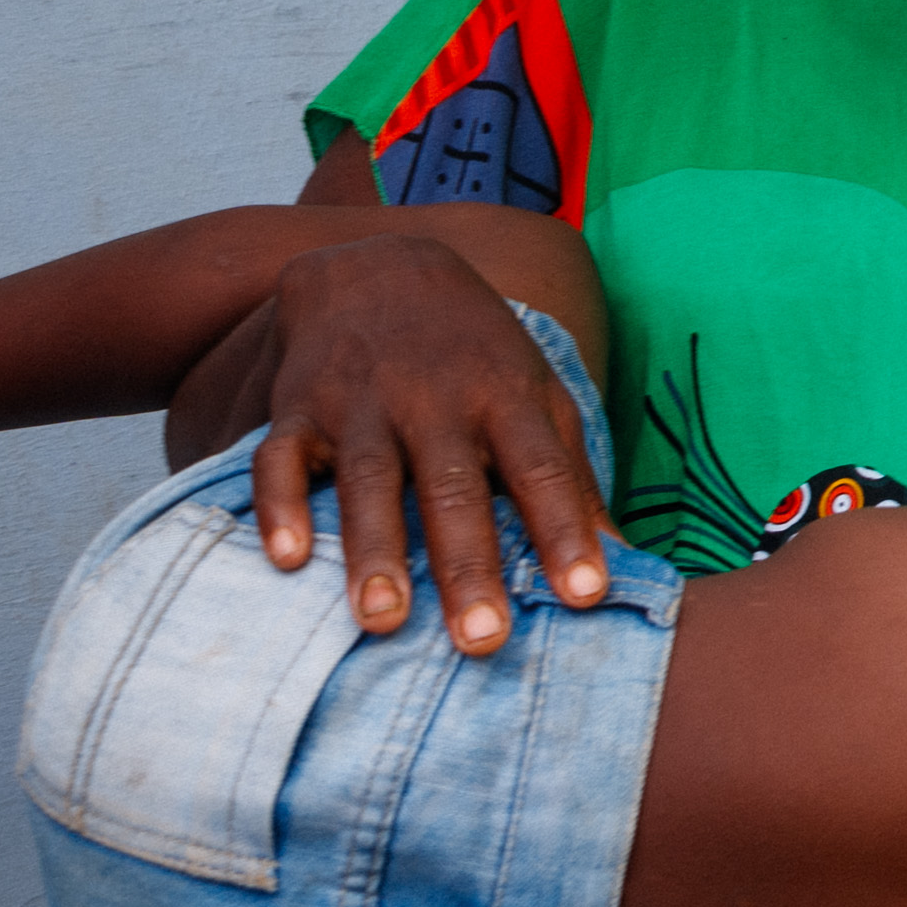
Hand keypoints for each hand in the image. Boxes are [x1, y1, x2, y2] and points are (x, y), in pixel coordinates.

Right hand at [253, 236, 612, 650]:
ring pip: (370, 480)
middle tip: (480, 640)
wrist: (380, 266)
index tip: (586, 595)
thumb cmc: (476, 355)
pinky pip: (283, 458)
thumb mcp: (538, 396)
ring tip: (382, 620)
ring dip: (375, 551)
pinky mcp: (299, 406)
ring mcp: (363, 402)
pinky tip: (286, 558)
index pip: (544, 470)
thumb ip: (573, 478)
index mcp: (505, 399)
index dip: (566, 530)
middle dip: (468, 564)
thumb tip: (625, 560)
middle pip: (455, 489)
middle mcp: (435, 400)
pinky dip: (281, 505)